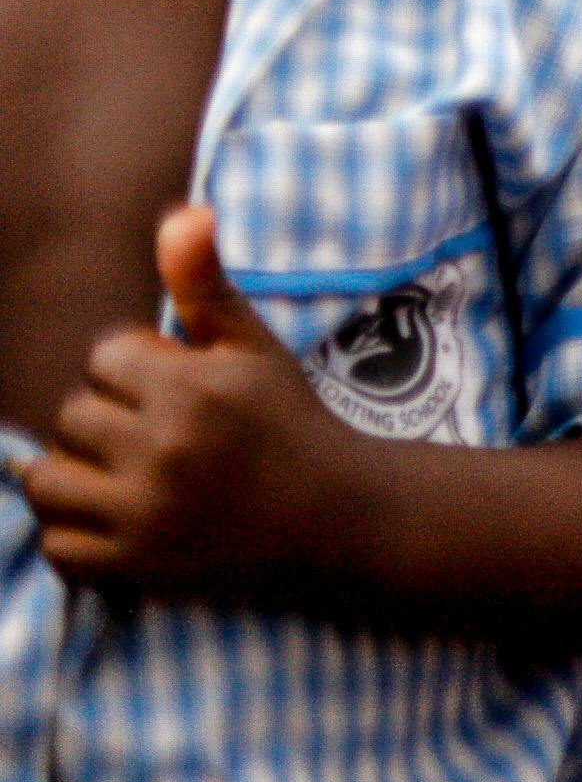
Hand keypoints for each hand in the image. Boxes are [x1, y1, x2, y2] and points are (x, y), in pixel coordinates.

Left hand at [27, 209, 364, 600]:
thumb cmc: (289, 422)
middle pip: (73, 416)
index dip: (137, 370)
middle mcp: (164, 450)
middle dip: (108, 421)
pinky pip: (56, 546)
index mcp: (194, 389)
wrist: (335, 518)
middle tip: (159, 436)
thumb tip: (181, 213)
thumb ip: (205, 283)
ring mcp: (145, 514)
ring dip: (76, 475)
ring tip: (123, 474)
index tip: (177, 389)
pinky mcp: (133, 567)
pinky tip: (118, 519)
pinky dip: (74, 535)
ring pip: (46, 480)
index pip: (104, 358)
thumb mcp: (254, 348)